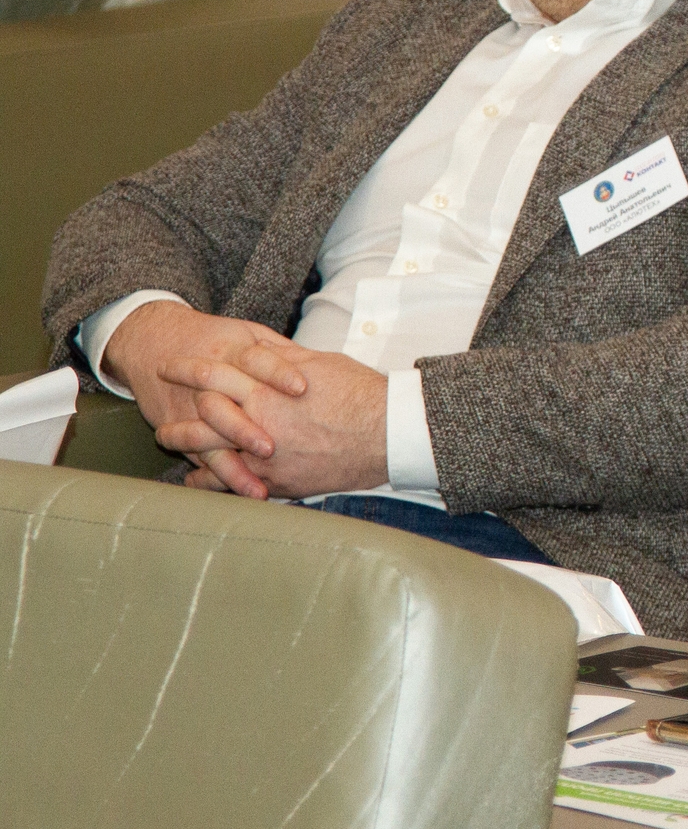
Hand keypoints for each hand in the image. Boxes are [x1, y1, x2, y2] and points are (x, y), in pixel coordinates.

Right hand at [101, 301, 307, 497]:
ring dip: (231, 467)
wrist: (153, 340)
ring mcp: (190, 409)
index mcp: (230, 353)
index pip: (256, 360)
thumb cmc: (214, 339)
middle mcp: (207, 384)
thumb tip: (319, 364)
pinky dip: (217, 479)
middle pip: (221, 406)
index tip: (301, 388)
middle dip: (243, 429)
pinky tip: (237, 493)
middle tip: (270, 448)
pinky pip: (198, 458)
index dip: (278, 373)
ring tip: (257, 489)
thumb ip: (281, 350)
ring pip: (206, 441)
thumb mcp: (247, 334)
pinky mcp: (180, 429)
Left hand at [154, 346, 389, 500]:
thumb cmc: (360, 394)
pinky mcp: (278, 481)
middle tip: (158, 407)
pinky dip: (210, 480)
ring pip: (209, 452)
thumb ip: (282, 357)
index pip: (212, 374)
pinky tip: (198, 477)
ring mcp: (265, 456)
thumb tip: (257, 345)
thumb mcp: (319, 363)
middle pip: (201, 416)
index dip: (187, 369)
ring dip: (185, 444)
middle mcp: (259, 423)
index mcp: (267, 389)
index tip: (170, 365)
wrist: (389, 433)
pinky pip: (232, 483)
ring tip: (168, 439)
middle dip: (176, 409)